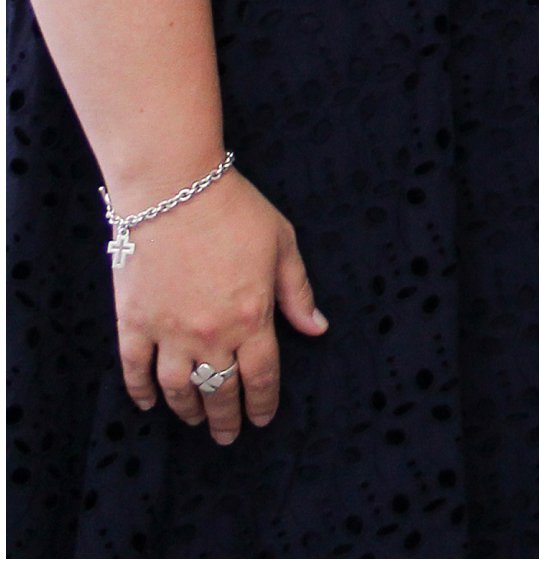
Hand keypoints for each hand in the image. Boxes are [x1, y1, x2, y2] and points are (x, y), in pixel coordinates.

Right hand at [111, 169, 326, 443]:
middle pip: (220, 391)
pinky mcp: (133, 322)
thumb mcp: (283, 246)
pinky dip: (140, 391)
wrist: (174, 190)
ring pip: (178, 388)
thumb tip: (318, 328)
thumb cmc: (235, 212)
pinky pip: (134, 368)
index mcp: (252, 317)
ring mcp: (168, 331)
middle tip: (228, 435)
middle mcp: (211, 333)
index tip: (262, 420)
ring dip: (188, 410)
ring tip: (194, 422)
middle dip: (226, 418)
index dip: (263, 403)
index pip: (262, 376)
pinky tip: (149, 403)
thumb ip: (298, 293)